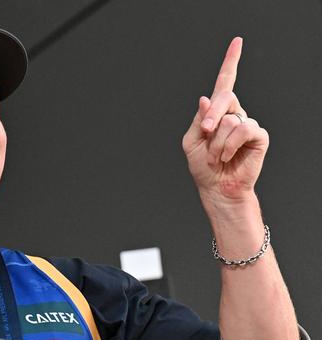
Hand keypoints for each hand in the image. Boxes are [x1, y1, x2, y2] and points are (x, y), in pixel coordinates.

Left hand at [182, 37, 268, 202]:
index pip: (224, 83)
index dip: (230, 62)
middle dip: (211, 115)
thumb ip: (198, 119)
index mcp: (217, 111)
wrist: (216, 187)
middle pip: (224, 96)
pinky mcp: (258, 136)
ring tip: (217, 155)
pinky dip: (230, 144)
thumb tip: (205, 98)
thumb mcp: (191, 141)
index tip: (237, 42)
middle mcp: (234, 113)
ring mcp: (247, 123)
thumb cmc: (202, 165)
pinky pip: (243, 129)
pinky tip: (228, 155)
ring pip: (230, 120)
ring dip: (217, 141)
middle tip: (205, 132)